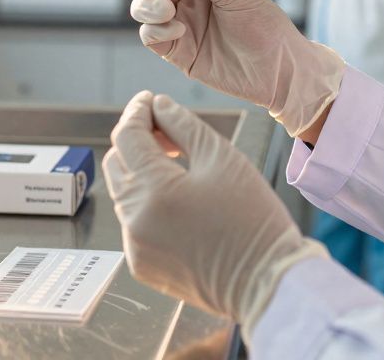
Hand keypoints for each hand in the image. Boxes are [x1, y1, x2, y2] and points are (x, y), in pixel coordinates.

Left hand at [104, 91, 326, 328]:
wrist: (266, 283)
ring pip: (123, 193)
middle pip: (117, 162)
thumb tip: (158, 106)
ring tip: (177, 167)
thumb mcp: (222, 158)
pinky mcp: (141, 265)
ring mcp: (135, 246)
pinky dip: (147, 205)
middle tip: (167, 133)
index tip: (148, 100)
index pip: (126, 136)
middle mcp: (135, 219)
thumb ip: (183, 125)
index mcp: (154, 189)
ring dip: (141, 173)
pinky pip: (133, 223)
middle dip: (137, 140)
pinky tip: (179, 205)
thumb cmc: (252, 218)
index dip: (137, 111)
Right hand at [126, 0, 345, 136]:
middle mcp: (187, 0)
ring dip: (147, 6)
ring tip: (167, 10)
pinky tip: (177, 31)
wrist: (280, 70)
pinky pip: (151, 37)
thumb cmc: (265, 25)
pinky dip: (156, 31)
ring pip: (144, 10)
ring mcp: (180, 25)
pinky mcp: (178, 52)